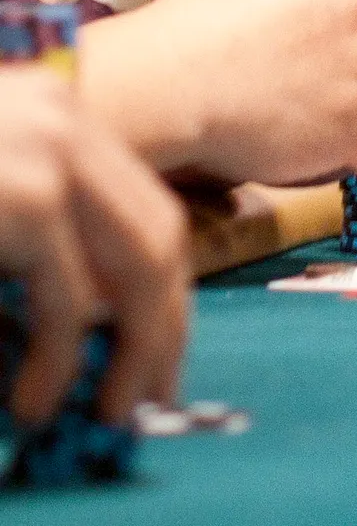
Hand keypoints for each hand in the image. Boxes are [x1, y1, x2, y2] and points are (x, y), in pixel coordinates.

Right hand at [0, 65, 188, 424]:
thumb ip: (27, 246)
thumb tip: (101, 331)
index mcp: (48, 112)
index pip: (143, 207)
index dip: (161, 293)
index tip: (157, 360)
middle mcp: (59, 117)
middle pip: (158, 233)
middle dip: (162, 330)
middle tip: (143, 403)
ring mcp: (44, 148)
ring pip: (138, 268)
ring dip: (132, 353)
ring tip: (97, 414)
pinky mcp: (24, 195)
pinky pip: (71, 300)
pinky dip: (58, 362)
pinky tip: (30, 402)